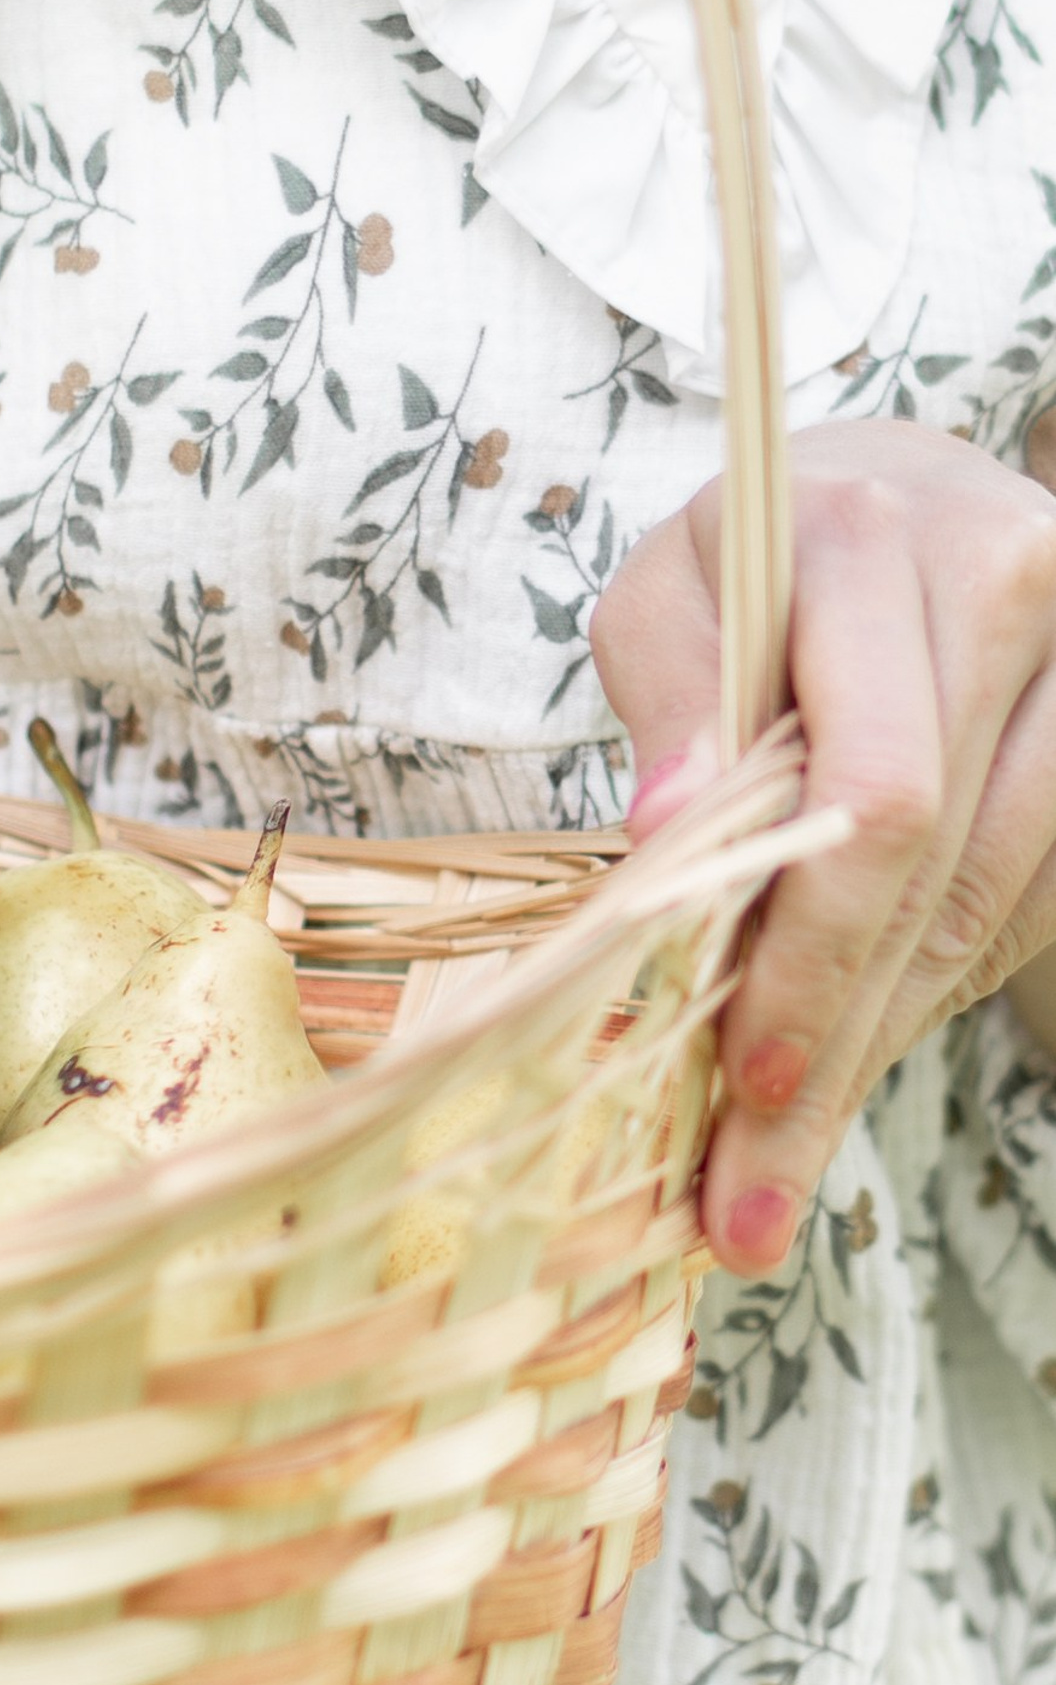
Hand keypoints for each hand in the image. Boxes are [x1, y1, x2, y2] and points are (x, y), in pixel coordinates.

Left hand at [593, 420, 1055, 1271]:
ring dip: (879, 1048)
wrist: (890, 485)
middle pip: (936, 874)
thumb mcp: (664, 585)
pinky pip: (1025, 901)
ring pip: (990, 904)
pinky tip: (846, 1059)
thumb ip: (668, 690)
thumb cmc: (748, 547)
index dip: (809, 956)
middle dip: (833, 1049)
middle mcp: (1015, 590)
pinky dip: (925, 993)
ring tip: (779, 1165)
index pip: (871, 798)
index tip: (738, 1083)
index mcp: (880, 547)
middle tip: (751, 1199)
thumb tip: (670, 827)